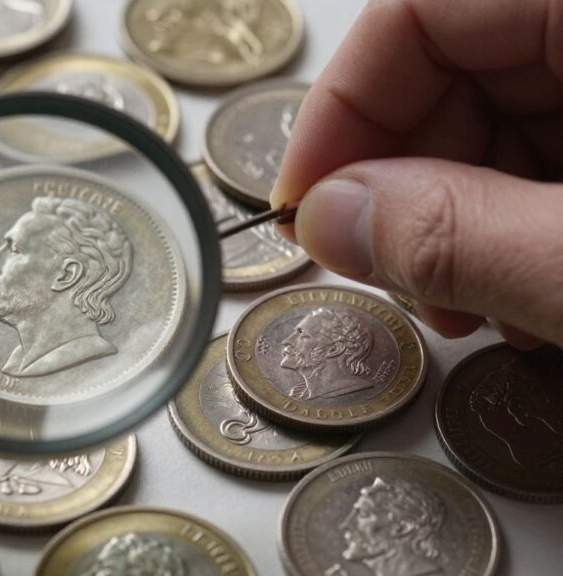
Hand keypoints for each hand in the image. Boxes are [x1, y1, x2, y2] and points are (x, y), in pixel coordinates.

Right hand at [273, 0, 562, 347]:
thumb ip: (459, 233)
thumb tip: (329, 218)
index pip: (420, 9)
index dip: (341, 105)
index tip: (305, 204)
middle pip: (452, 70)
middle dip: (402, 186)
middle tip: (391, 276)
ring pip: (500, 120)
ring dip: (455, 224)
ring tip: (468, 309)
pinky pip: (553, 157)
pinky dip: (516, 231)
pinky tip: (520, 296)